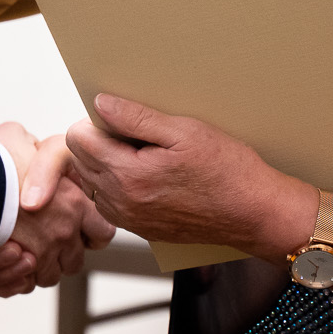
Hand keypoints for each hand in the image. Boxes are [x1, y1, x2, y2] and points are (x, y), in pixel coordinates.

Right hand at [0, 123, 114, 296]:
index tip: (77, 226)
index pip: (102, 232)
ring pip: (48, 275)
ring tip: (18, 246)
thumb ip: (32, 145)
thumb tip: (29, 147)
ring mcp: (40, 256)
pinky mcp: (14, 271)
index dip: (90, 231)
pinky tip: (4, 257)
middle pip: (74, 259)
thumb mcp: (17, 136)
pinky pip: (21, 285)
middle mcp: (62, 234)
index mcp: (74, 205)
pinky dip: (13, 278)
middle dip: (60, 252)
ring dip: (35, 265)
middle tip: (41, 236)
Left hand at [66, 94, 310, 259]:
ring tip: (147, 155)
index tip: (123, 118)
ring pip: (93, 181)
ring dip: (108, 164)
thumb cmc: (227, 171)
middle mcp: (121, 202)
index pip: (78, 139)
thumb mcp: (184, 132)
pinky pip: (111, 201)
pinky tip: (152, 175)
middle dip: (99, 141)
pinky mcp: (140, 229)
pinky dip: (121, 184)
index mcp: (127, 175)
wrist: (254, 213)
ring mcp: (130, 219)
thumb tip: (101, 104)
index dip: (97, 121)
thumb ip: (136, 117)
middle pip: (80, 160)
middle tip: (137, 134)